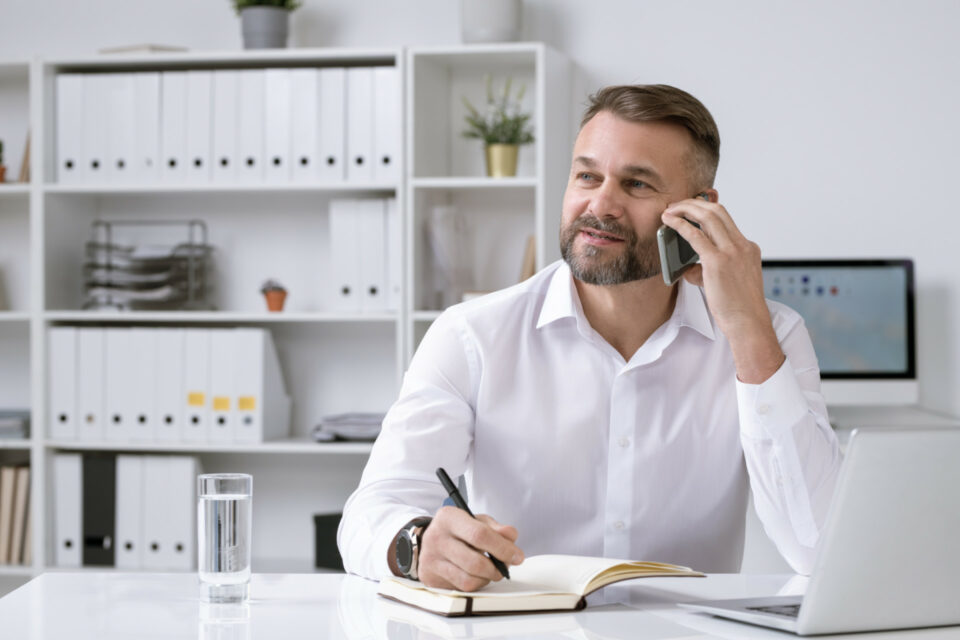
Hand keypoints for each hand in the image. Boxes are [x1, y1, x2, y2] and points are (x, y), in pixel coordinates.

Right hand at [418, 506, 523, 590]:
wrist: (428, 541)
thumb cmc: (458, 530)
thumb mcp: (476, 520)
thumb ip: (495, 528)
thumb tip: (511, 536)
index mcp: (449, 518)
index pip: (480, 535)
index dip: (502, 548)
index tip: (517, 556)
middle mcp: (436, 538)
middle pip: (475, 561)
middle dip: (497, 568)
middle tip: (506, 567)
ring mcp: (431, 559)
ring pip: (469, 579)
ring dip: (487, 578)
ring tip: (491, 569)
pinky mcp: (430, 577)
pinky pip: (462, 587)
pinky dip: (476, 583)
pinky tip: (477, 575)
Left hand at [661, 198, 784, 382]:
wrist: (748, 323)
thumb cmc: (738, 307)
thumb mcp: (728, 281)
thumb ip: (708, 270)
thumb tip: (688, 268)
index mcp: (748, 248)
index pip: (726, 219)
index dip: (706, 209)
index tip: (691, 209)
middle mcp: (742, 245)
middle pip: (717, 211)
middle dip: (694, 203)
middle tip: (677, 206)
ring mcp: (731, 252)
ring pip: (707, 217)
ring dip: (685, 209)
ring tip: (670, 211)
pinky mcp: (717, 262)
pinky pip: (695, 235)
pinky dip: (680, 225)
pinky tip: (669, 222)